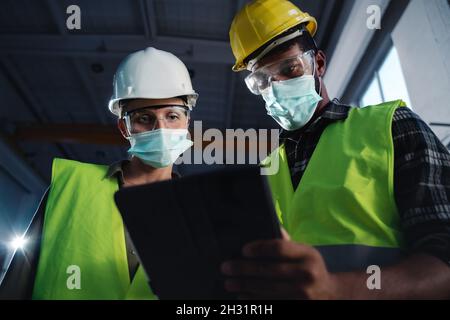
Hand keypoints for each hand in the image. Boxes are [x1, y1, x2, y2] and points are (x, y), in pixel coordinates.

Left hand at [221, 237, 336, 299]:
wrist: (331, 294)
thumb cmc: (310, 267)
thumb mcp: (305, 251)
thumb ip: (286, 242)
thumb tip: (267, 225)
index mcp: (307, 254)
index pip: (279, 248)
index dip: (259, 248)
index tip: (243, 250)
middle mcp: (306, 274)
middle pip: (268, 271)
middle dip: (243, 269)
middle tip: (226, 267)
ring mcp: (302, 294)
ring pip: (267, 290)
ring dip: (244, 286)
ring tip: (229, 283)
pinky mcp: (296, 306)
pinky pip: (271, 303)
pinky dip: (254, 300)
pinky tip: (241, 296)